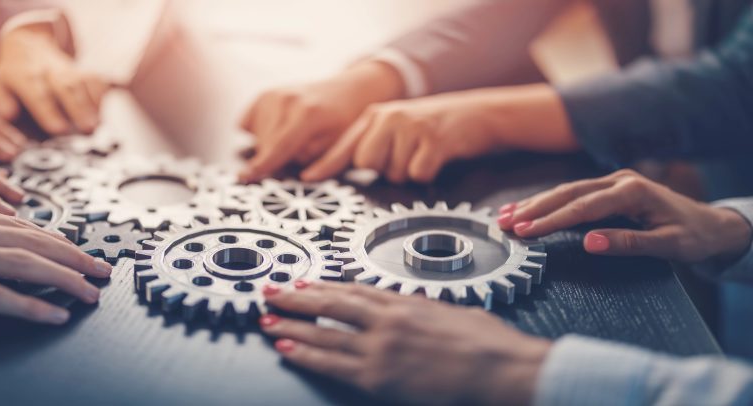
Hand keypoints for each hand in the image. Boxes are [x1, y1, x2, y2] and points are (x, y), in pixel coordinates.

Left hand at [0, 23, 108, 134]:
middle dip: (77, 108)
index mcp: (24, 77)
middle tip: (86, 129)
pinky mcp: (82, 69)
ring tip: (96, 125)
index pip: (37, 94)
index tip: (58, 129)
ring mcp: (67, 68)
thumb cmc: (11, 76)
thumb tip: (7, 114)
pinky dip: (100, 95)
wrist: (28, 45)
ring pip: (82, 83)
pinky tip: (101, 112)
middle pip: (65, 87)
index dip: (48, 111)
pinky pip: (95, 79)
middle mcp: (48, 70)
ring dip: (91, 104)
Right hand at [0, 202, 111, 322]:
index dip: (59, 241)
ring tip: (90, 292)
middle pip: (33, 243)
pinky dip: (31, 305)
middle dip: (75, 257)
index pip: (23, 227)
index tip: (83, 253)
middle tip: (102, 270)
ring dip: (64, 280)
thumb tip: (1, 239)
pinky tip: (53, 313)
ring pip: (23, 265)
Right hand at [238, 61, 404, 182]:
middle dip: (277, 157)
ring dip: (269, 145)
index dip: (263, 164)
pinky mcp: (263, 95)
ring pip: (256, 138)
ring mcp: (272, 94)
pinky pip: (247, 125)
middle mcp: (286, 99)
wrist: (346, 92)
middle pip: (266, 145)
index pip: (280, 146)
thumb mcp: (338, 146)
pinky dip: (258, 132)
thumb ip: (312, 159)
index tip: (245, 177)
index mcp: (308, 113)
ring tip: (292, 135)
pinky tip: (277, 128)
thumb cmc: (344, 122)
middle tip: (298, 149)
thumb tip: (286, 167)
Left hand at [261, 282, 549, 404]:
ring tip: (265, 318)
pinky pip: (330, 362)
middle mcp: (387, 320)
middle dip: (295, 298)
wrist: (502, 369)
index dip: (323, 286)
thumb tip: (422, 306)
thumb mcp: (457, 313)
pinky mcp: (377, 375)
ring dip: (290, 324)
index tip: (303, 284)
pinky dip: (304, 353)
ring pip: (323, 332)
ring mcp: (379, 347)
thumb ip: (430, 309)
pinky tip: (285, 346)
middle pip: (330, 304)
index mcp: (406, 302)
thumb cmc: (490, 346)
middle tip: (269, 291)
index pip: (354, 290)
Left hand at [303, 84, 573, 182]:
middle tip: (405, 157)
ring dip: (408, 172)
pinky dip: (427, 173)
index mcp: (375, 115)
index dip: (324, 164)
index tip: (305, 177)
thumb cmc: (434, 129)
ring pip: (393, 173)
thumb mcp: (398, 128)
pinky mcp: (431, 138)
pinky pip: (417, 174)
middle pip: (365, 163)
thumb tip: (345, 170)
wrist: (479, 114)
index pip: (344, 144)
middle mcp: (388, 116)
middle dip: (383, 170)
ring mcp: (409, 126)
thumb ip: (372, 144)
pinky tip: (436, 157)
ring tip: (423, 153)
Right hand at [498, 169, 752, 261]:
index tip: (526, 232)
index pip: (583, 207)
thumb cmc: (692, 236)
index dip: (552, 220)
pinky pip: (571, 194)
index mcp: (632, 191)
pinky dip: (546, 202)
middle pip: (567, 194)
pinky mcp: (607, 189)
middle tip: (504, 224)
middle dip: (533, 209)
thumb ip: (628, 243)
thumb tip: (590, 242)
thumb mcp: (668, 245)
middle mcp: (619, 180)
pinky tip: (523, 208)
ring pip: (564, 191)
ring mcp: (612, 182)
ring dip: (533, 204)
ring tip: (503, 216)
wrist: (710, 225)